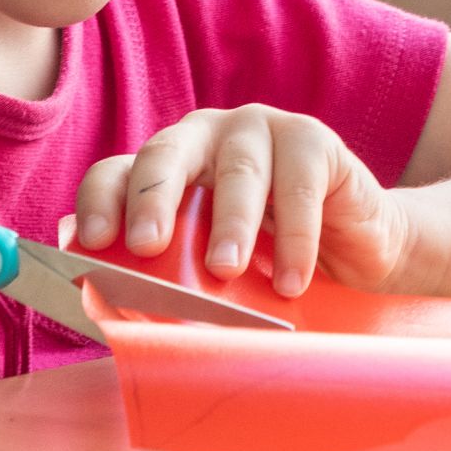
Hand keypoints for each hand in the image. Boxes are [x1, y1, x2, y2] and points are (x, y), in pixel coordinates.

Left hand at [77, 106, 422, 297]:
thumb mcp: (211, 270)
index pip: (118, 172)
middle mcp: (206, 137)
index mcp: (167, 166)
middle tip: (147, 245)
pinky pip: (300, 186)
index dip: (102, 202)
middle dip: (153, 197)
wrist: (358, 252)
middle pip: (167, 153)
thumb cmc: (270, 264)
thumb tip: (120, 320)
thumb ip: (171, 277)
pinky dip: (295, 238)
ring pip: (237, 171)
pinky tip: (291, 281)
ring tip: (224, 270)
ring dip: (230, 223)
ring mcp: (261, 131)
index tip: (92, 243)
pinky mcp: (315, 142)